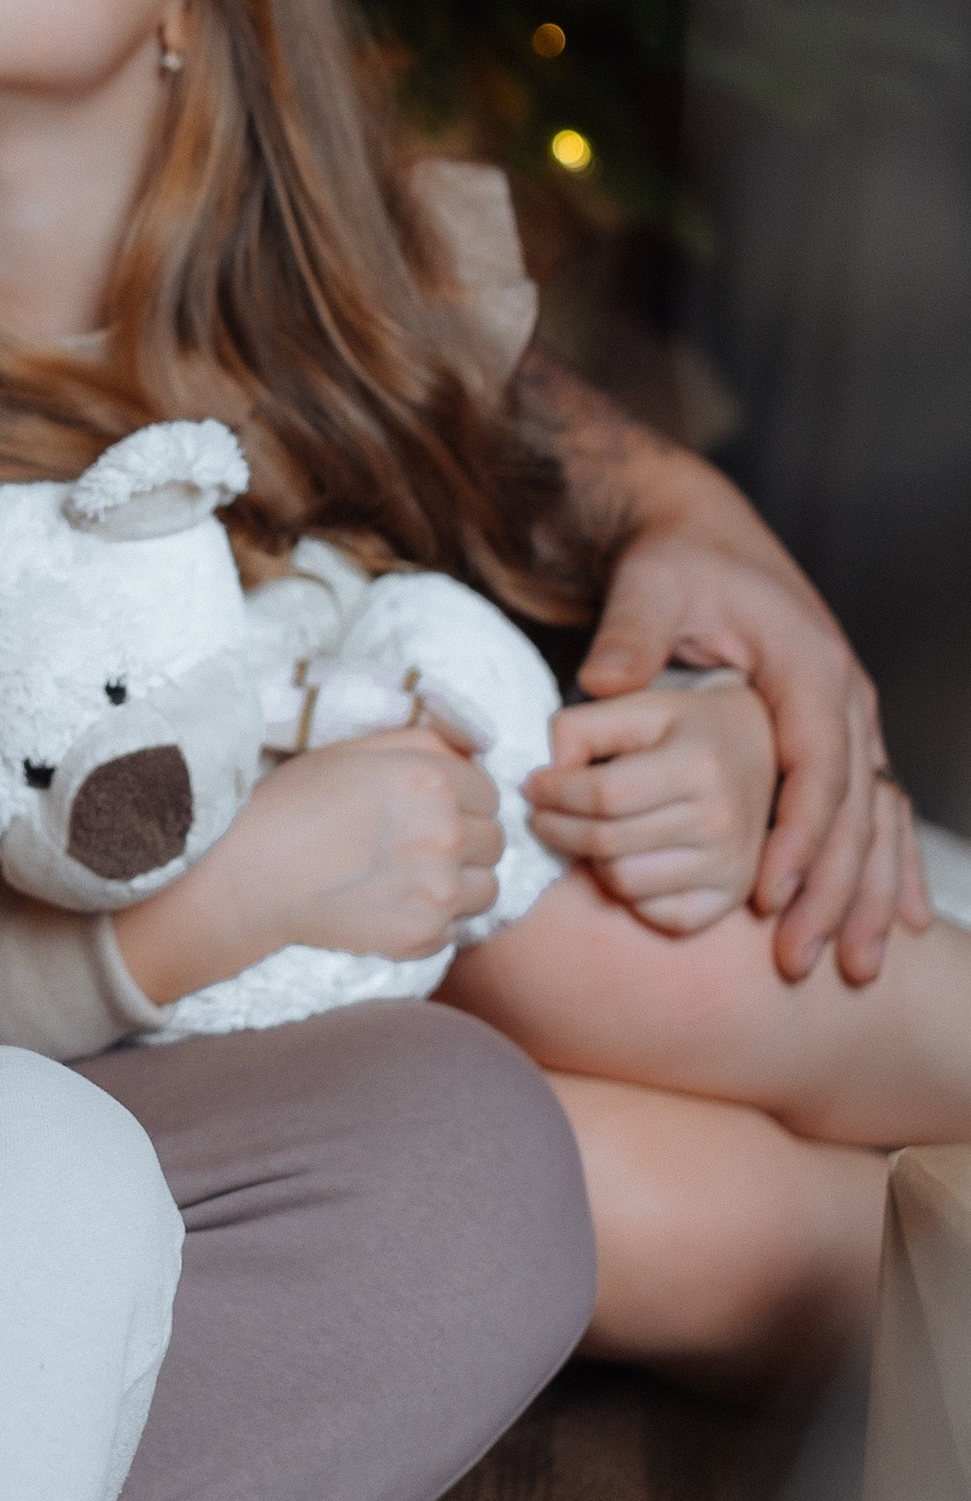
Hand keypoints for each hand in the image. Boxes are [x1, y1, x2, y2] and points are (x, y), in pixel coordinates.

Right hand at [212, 725, 505, 964]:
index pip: (488, 792)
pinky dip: (433, 917)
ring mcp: (438, 891)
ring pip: (488, 887)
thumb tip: (474, 753)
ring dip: (459, 881)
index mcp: (431, 779)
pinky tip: (392, 904)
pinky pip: (457, 927)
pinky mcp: (424, 936)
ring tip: (410, 877)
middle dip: (464, 839)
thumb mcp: (353, 751)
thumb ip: (423, 743)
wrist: (248, 877)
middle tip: (415, 843)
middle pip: (494, 840)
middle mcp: (446, 834)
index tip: (427, 808)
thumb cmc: (292, 804)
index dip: (460, 799)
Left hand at [524, 679, 776, 935]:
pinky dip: (628, 892)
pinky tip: (626, 857)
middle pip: (607, 843)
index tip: (531, 785)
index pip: (603, 795)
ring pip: (623, 883)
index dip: (553, 793)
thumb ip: (581, 728)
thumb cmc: (684, 728)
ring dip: (591, 860)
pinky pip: (653, 913)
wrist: (759, 751)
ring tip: (589, 830)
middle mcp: (723, 820)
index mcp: (701, 764)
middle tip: (540, 813)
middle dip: (555, 828)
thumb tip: (547, 776)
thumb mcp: (635, 707)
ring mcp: (731, 865)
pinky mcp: (730, 897)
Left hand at [580, 525, 925, 983]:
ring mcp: (849, 718)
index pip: (815, 764)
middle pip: (853, 808)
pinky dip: (886, 870)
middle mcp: (843, 695)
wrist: (706, 534)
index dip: (799, 834)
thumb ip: (630, 632)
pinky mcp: (838, 734)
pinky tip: (896, 925)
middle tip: (806, 958)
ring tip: (853, 966)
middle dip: (834, 888)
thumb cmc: (676, 563)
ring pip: (874, 820)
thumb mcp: (649, 582)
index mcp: (807, 664)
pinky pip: (875, 814)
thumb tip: (603, 685)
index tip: (773, 895)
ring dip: (863, 895)